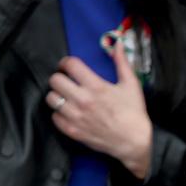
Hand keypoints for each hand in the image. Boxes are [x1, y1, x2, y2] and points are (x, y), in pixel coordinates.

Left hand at [47, 41, 152, 178]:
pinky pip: (54, 117)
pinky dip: (59, 113)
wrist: (133, 141)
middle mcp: (83, 100)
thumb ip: (122, 62)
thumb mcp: (131, 84)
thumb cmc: (133, 112)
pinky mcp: (72, 130)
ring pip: (51, 98)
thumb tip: (117, 43)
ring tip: (66, 96)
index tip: (69, 66)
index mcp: (96, 86)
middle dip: (60, 77)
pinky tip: (69, 112)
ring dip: (58, 95)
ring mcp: (75, 116)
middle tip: (67, 81)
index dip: (66, 62)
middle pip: (55, 80)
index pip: (70, 65)